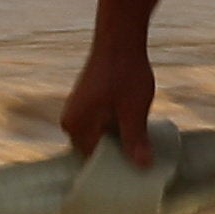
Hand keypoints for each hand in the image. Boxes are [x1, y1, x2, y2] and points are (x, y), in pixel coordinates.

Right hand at [58, 36, 157, 165]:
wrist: (120, 38)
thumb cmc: (125, 71)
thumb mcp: (134, 110)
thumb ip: (135, 140)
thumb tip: (142, 167)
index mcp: (75, 127)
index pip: (93, 163)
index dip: (116, 170)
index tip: (136, 176)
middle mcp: (70, 122)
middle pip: (96, 152)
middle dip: (118, 156)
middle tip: (144, 163)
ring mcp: (78, 113)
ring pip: (101, 139)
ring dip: (120, 142)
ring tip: (142, 146)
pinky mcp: (88, 105)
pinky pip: (102, 127)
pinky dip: (118, 130)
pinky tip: (136, 130)